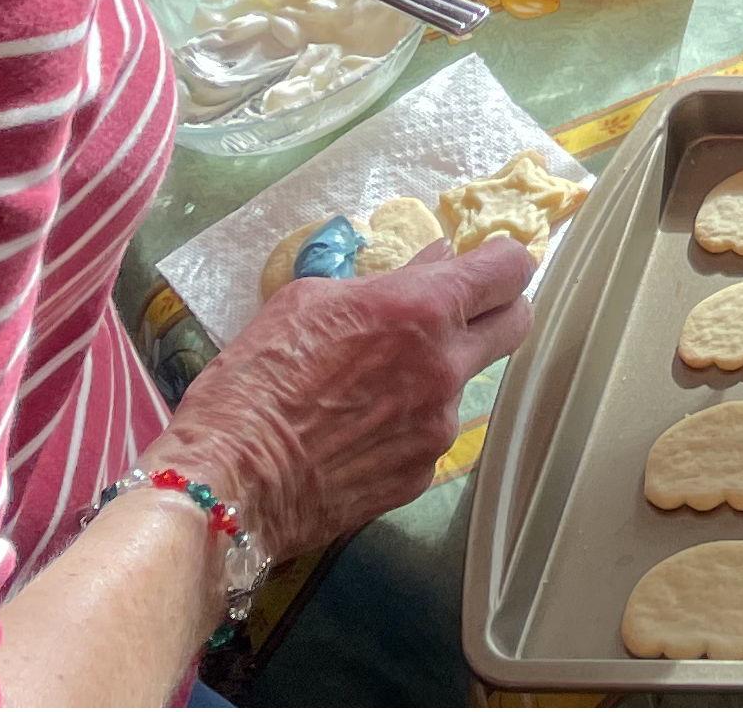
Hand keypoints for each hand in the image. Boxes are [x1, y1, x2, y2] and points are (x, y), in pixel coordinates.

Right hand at [147, 240, 532, 560]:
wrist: (226, 483)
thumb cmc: (256, 378)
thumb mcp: (311, 302)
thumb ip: (388, 280)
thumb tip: (437, 260)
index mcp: (424, 309)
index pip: (511, 268)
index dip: (503, 262)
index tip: (485, 266)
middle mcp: (446, 366)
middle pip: (516, 324)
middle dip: (496, 311)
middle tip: (457, 314)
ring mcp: (438, 427)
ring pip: (467, 385)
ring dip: (439, 375)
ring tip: (374, 388)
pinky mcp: (418, 476)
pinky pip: (431, 436)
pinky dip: (409, 426)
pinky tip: (359, 432)